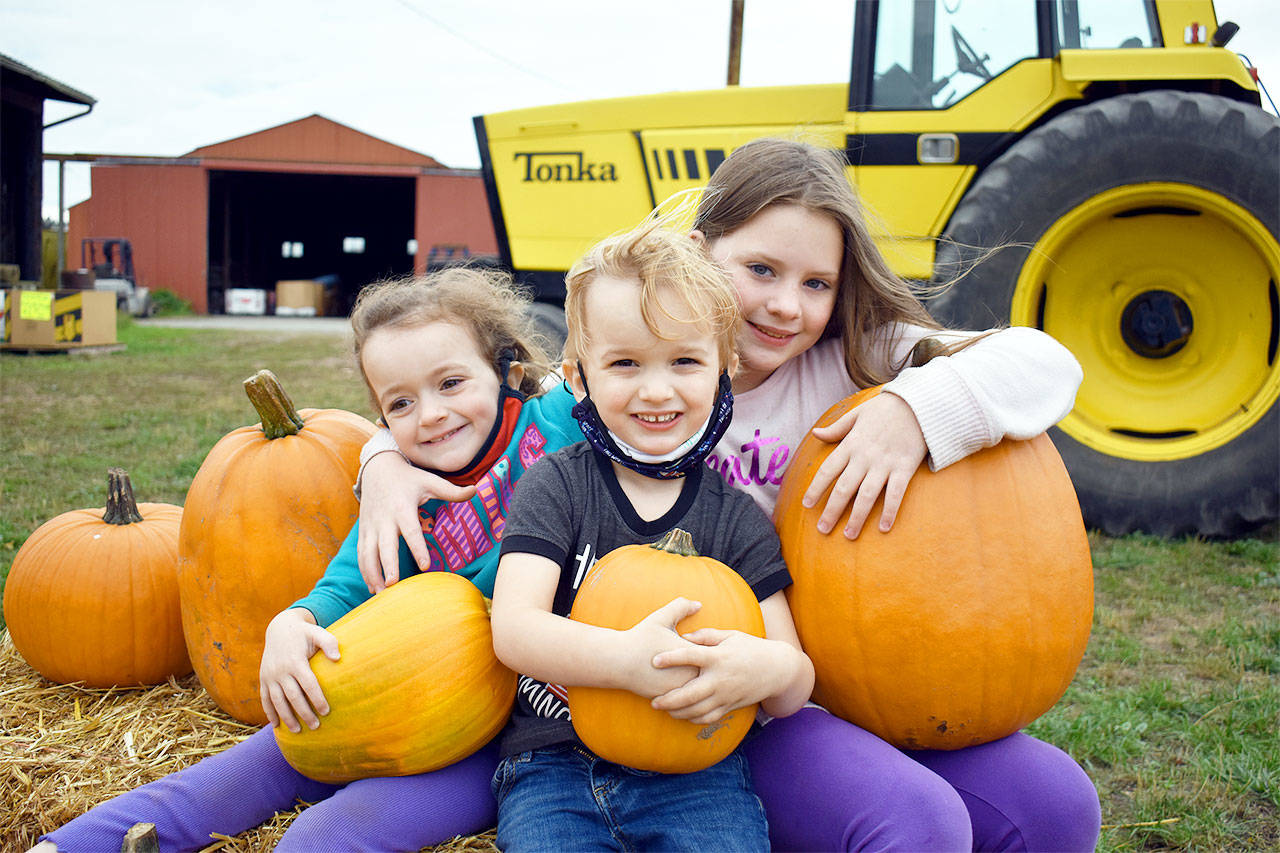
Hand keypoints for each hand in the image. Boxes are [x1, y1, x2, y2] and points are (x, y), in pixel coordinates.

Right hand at [258, 609, 339, 732]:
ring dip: (287, 717)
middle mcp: (281, 670)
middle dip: (304, 713)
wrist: (279, 628)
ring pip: (277, 701)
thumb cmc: (304, 633)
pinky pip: (265, 698)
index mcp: (295, 661)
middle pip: (293, 696)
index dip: (317, 699)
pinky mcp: (263, 678)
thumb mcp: (317, 632)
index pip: (308, 684)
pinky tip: (277, 725)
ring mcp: (270, 675)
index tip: (326, 711)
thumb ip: (329, 642)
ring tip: (297, 731)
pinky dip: (269, 712)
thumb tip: (337, 658)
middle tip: (315, 726)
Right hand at [357, 451, 475, 592]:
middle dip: (387, 565)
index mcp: (403, 508)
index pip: (411, 531)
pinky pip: (361, 554)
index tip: (426, 566)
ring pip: (368, 553)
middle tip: (393, 584)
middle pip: (385, 546)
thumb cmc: (408, 478)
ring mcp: (371, 526)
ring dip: (372, 574)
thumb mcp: (430, 481)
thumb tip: (476, 490)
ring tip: (381, 594)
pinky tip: (373, 587)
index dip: (418, 548)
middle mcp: (385, 519)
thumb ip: (452, 491)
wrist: (377, 468)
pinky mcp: (363, 531)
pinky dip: (364, 571)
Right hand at [619, 597, 703, 697]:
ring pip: (697, 689)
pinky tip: (684, 690)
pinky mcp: (670, 700)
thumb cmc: (640, 637)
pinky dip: (685, 695)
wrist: (618, 661)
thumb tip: (699, 604)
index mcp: (692, 654)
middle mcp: (689, 674)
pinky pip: (684, 699)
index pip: (712, 654)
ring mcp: (680, 690)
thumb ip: (681, 607)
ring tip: (698, 679)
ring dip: (697, 684)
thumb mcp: (661, 617)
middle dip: (707, 669)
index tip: (707, 646)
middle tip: (708, 666)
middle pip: (708, 673)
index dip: (710, 649)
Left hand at [649, 629, 782, 723]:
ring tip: (664, 709)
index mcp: (719, 657)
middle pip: (690, 694)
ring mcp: (726, 695)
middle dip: (670, 700)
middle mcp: (721, 679)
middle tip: (654, 701)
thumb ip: (706, 636)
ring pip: (698, 710)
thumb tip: (683, 636)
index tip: (654, 660)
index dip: (671, 658)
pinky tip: (683, 715)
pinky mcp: (731, 706)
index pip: (691, 656)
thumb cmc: (751, 648)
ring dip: (679, 712)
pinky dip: (694, 719)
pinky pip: (709, 717)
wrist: (778, 669)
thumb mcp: (731, 636)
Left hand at [801, 392, 926, 537]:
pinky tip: (883, 528)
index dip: (816, 489)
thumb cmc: (887, 407)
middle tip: (822, 530)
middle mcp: (865, 457)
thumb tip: (815, 433)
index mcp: (851, 444)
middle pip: (844, 488)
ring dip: (857, 517)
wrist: (919, 403)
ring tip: (848, 536)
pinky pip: (895, 493)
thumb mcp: (857, 413)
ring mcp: (885, 463)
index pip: (827, 470)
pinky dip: (889, 511)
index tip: (806, 505)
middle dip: (832, 510)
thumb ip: (836, 428)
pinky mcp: (905, 468)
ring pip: (867, 495)